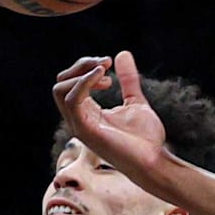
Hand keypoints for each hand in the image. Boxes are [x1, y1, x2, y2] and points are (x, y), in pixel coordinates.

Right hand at [52, 51, 166, 179]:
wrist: (153, 161)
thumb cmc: (145, 138)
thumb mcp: (135, 101)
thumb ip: (127, 80)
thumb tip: (122, 54)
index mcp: (87, 111)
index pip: (69, 83)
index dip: (86, 67)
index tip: (109, 64)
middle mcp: (78, 118)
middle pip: (61, 83)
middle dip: (81, 66)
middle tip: (105, 63)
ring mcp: (79, 124)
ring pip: (60, 90)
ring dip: (82, 72)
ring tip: (105, 71)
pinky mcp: (85, 130)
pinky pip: (72, 100)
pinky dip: (85, 83)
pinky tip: (104, 76)